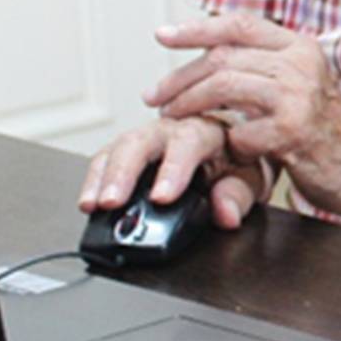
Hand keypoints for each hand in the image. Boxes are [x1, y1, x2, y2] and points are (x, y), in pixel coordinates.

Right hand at [78, 117, 267, 231]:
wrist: (239, 137)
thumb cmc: (244, 157)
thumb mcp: (253, 177)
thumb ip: (240, 195)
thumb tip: (226, 213)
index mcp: (210, 130)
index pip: (190, 142)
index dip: (173, 169)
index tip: (161, 197)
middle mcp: (175, 127)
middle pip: (144, 138)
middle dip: (125, 171)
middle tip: (112, 201)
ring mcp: (150, 136)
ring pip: (121, 146)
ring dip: (104, 176)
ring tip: (93, 204)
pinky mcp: (130, 148)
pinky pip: (107, 157)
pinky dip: (95, 178)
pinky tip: (88, 200)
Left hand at [147, 14, 340, 225]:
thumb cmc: (328, 131)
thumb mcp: (304, 84)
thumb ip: (268, 67)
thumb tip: (214, 55)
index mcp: (301, 48)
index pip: (241, 23)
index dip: (198, 27)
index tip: (164, 34)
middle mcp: (301, 64)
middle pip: (224, 56)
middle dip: (180, 77)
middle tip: (156, 96)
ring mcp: (297, 96)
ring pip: (224, 85)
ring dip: (189, 104)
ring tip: (172, 118)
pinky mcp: (291, 132)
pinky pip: (238, 132)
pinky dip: (226, 143)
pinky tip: (229, 151)